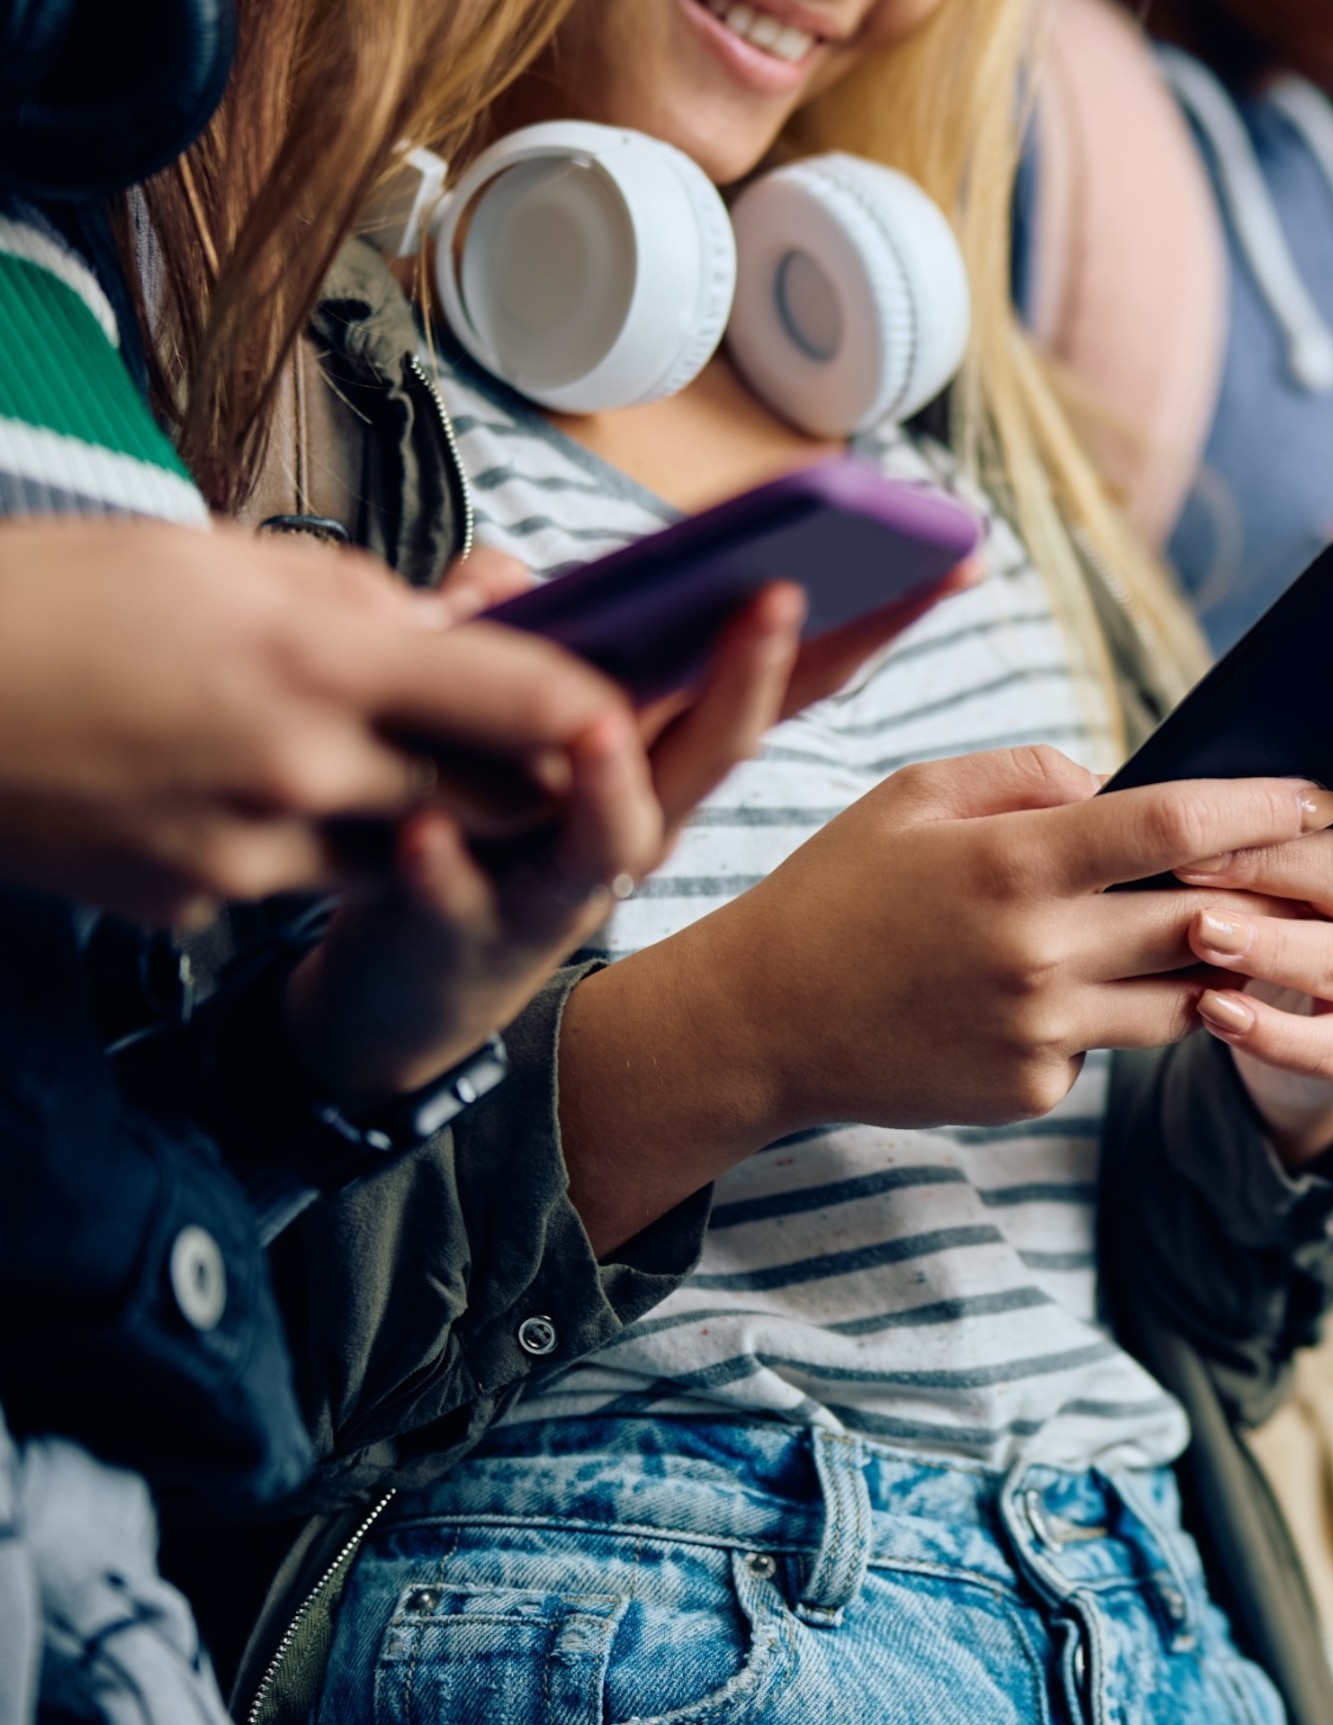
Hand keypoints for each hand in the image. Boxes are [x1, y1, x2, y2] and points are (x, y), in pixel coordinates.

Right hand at [0, 521, 632, 926]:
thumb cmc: (38, 604)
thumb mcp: (208, 558)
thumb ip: (352, 599)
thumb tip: (447, 624)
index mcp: (313, 661)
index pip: (522, 700)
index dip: (591, 704)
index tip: (622, 700)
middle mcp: (296, 770)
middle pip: (487, 800)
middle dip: (520, 775)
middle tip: (527, 742)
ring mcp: (245, 854)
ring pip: (396, 849)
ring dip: (409, 811)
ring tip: (353, 749)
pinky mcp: (194, 907)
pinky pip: (291, 880)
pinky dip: (298, 840)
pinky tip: (229, 785)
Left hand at [280, 548, 981, 1103]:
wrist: (412, 993)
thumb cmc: (481, 837)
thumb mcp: (512, 718)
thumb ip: (510, 633)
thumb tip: (503, 571)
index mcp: (668, 754)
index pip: (787, 674)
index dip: (870, 617)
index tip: (948, 555)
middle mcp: (644, 820)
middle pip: (719, 744)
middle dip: (752, 672)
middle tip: (781, 596)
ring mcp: (563, 880)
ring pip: (609, 833)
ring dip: (612, 783)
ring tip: (599, 728)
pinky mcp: (469, 931)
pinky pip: (460, 898)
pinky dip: (445, 867)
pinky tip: (423, 828)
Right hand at [559, 750, 1332, 1248]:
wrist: (761, 1024)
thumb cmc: (839, 890)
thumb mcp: (914, 796)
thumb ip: (1025, 773)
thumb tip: (1118, 779)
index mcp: (1013, 863)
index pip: (1174, 826)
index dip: (1261, 806)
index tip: (1320, 793)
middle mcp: (1039, 953)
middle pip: (1203, 918)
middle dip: (1272, 891)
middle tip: (1322, 865)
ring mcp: (1042, 1032)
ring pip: (1186, 996)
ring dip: (1223, 962)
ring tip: (1249, 925)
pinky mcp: (1036, 1088)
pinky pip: (1116, 1042)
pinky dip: (1124, 1011)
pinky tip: (1103, 987)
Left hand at [1176, 726, 1332, 1161]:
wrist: (1284, 1015)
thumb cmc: (1263, 904)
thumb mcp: (1267, 853)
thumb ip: (1243, 812)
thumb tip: (1152, 777)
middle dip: (1272, 864)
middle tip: (1195, 861)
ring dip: (1266, 943)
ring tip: (1201, 933)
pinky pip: (1328, 1044)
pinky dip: (1268, 1031)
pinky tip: (1213, 1011)